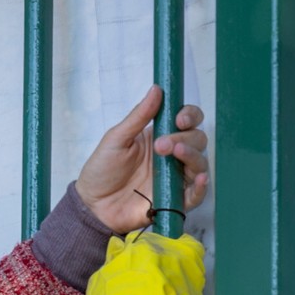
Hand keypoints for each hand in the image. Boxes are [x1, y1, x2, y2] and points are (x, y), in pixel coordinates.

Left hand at [74, 86, 210, 234]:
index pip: (187, 121)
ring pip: (199, 163)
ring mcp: (175, 177)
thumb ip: (138, 116)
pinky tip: (199, 179)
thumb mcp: (116, 139)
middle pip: (197, 140)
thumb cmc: (102, 171)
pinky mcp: (174, 200)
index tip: (179, 119)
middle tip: (161, 145)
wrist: (92, 205)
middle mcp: (172, 156)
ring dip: (192, 156)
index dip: (190, 116)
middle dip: (185, 138)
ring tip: (174, 154)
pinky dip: (201, 187)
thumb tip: (156, 89)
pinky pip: (196, 195)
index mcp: (160, 137)